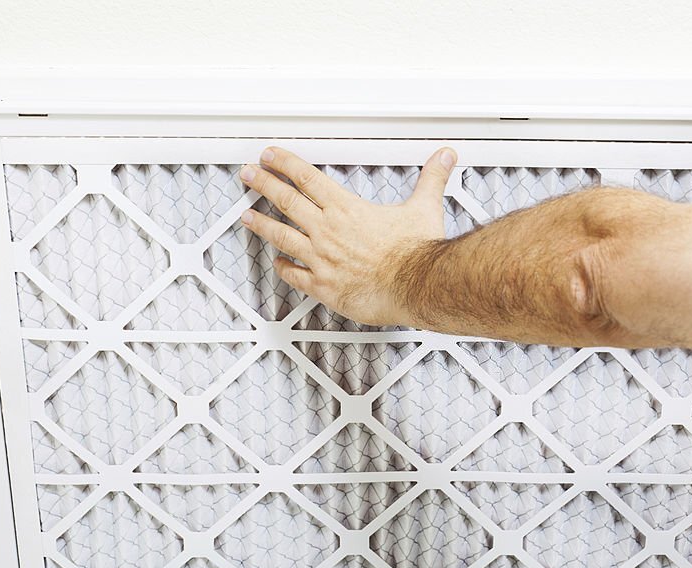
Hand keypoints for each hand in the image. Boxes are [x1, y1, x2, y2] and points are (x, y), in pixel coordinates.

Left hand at [239, 146, 457, 325]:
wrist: (416, 286)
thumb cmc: (417, 253)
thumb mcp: (424, 208)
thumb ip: (431, 180)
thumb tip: (443, 158)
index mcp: (346, 209)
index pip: (306, 178)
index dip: (284, 163)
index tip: (269, 156)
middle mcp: (327, 231)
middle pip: (285, 201)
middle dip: (262, 185)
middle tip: (248, 175)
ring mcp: (321, 259)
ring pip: (281, 236)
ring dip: (261, 224)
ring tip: (247, 216)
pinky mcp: (324, 286)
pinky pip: (295, 275)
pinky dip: (283, 268)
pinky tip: (277, 264)